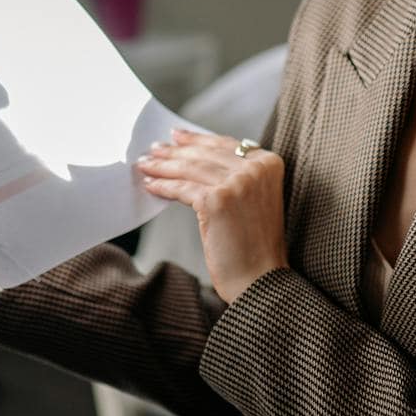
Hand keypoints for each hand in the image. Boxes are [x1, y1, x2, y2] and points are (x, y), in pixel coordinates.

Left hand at [133, 128, 286, 303]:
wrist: (262, 279)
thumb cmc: (255, 244)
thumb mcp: (255, 199)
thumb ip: (239, 176)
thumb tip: (198, 158)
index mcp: (270, 163)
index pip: (225, 145)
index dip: (198, 139)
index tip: (178, 136)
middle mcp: (256, 168)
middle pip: (206, 154)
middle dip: (176, 151)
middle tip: (154, 148)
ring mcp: (238, 182)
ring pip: (191, 169)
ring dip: (164, 166)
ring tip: (146, 164)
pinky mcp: (218, 200)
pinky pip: (183, 189)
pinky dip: (164, 186)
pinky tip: (151, 185)